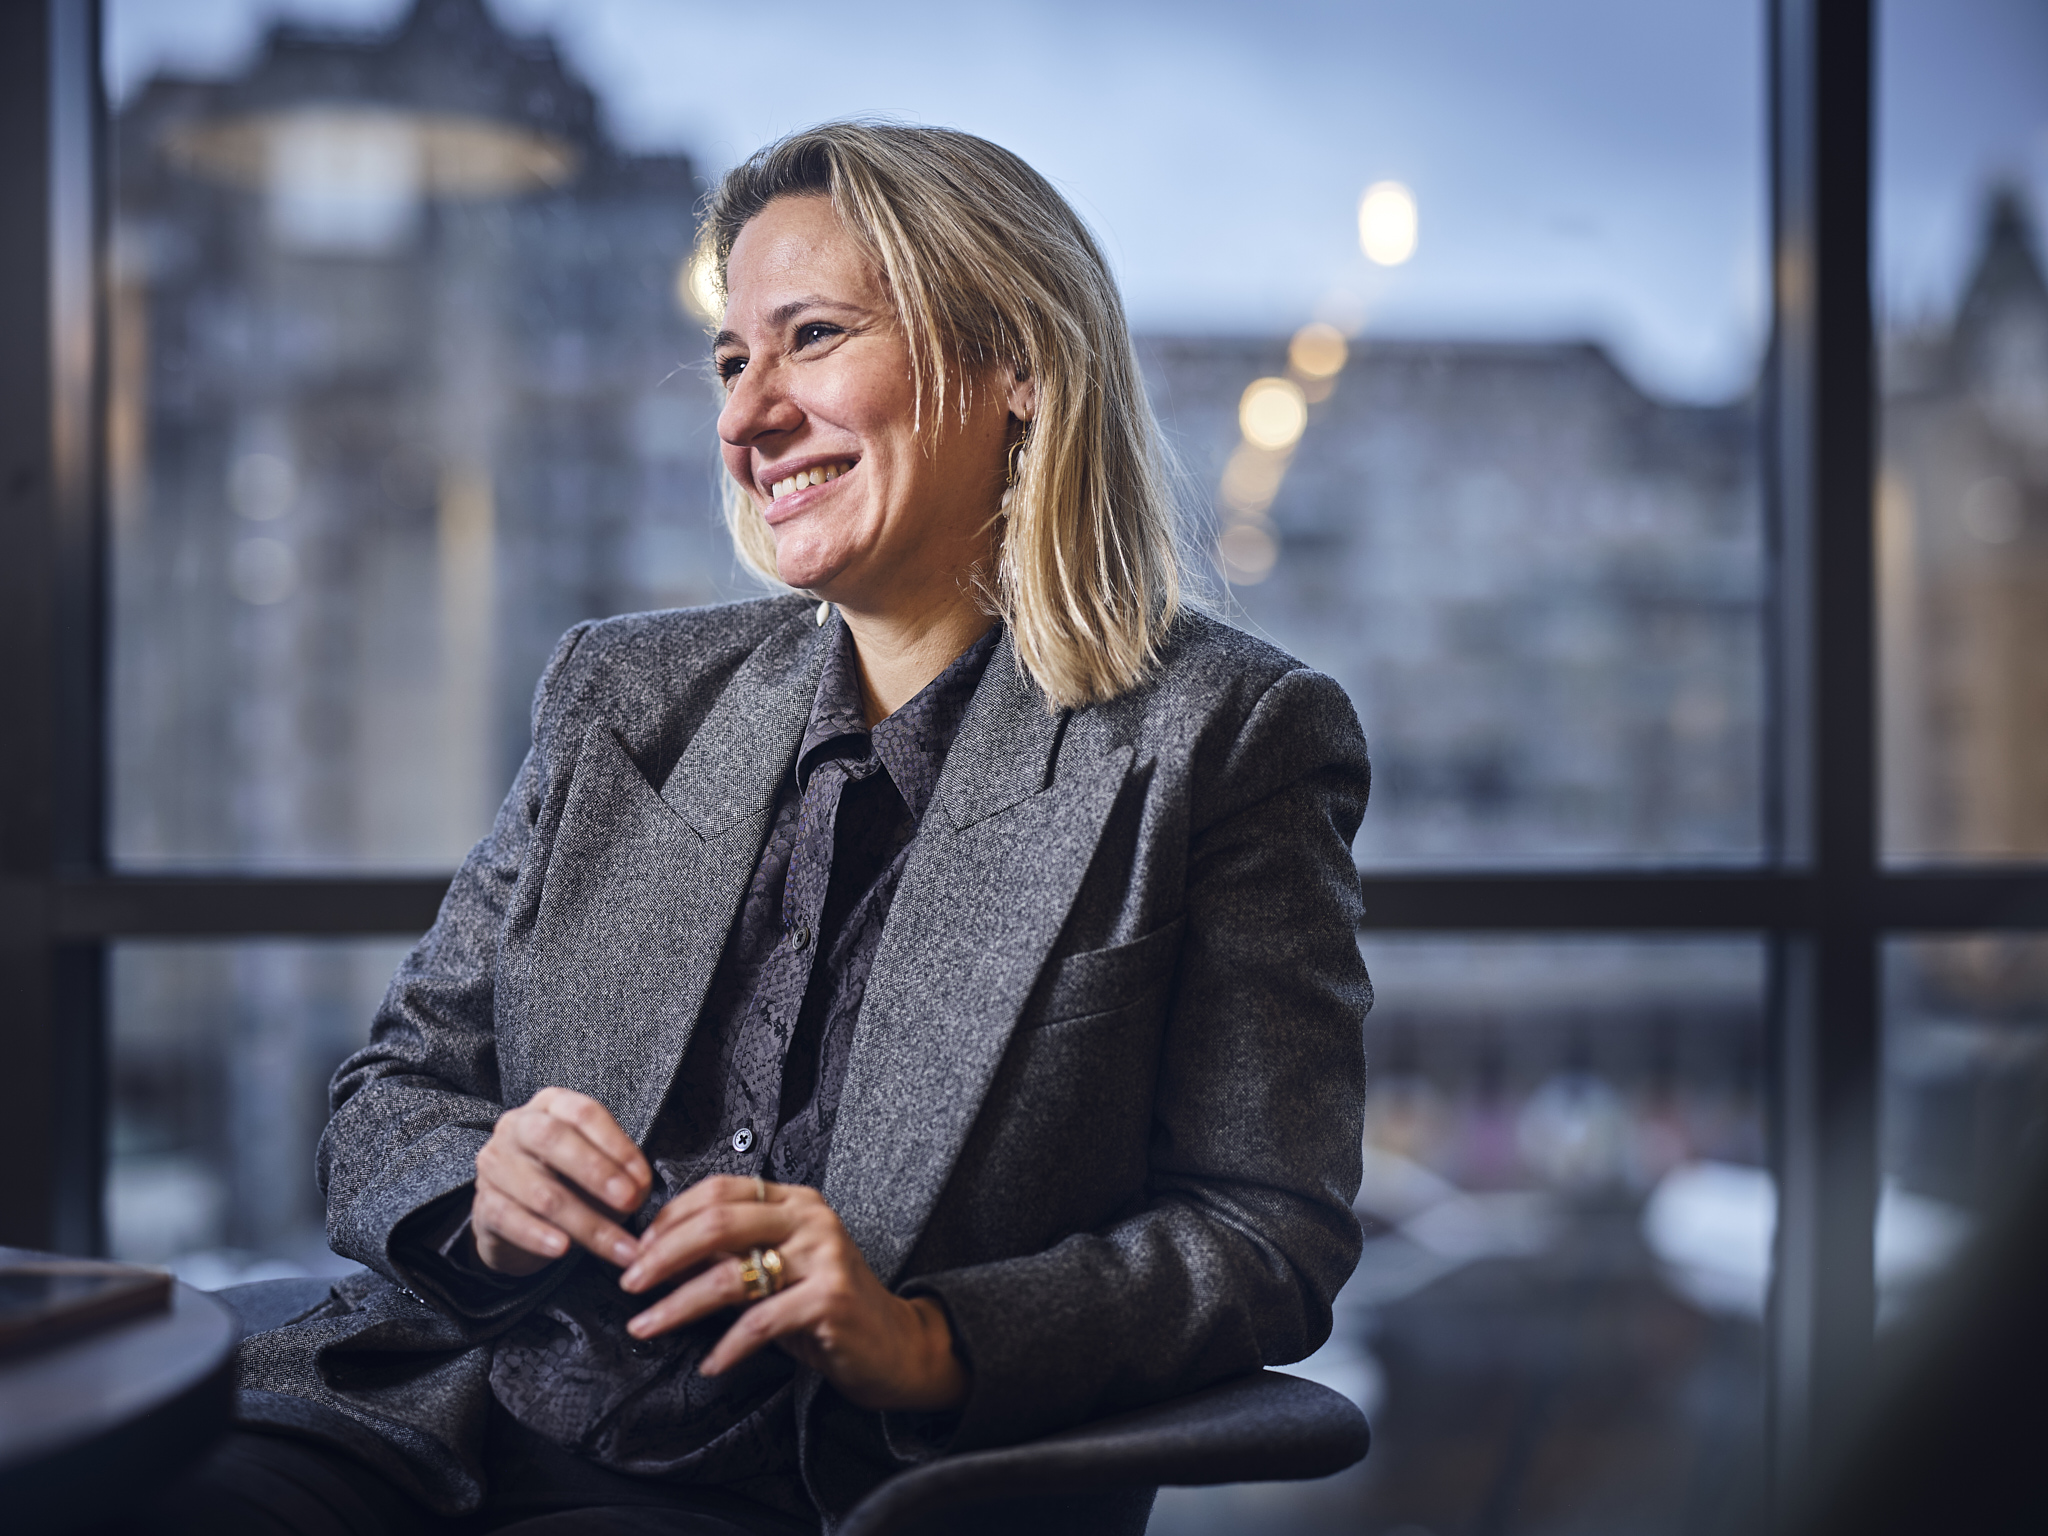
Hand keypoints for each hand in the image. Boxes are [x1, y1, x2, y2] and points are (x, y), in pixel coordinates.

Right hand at [472, 1087, 651, 1275]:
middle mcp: (518, 1126)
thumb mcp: (599, 1170)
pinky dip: (539, 1235)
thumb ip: (621, 1174)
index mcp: (552, 1106)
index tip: (643, 1180)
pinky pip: (510, 1219)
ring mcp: (495, 1163)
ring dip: (584, 1222)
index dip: (617, 1146)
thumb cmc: (567, 1182)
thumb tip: (639, 1189)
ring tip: (615, 1245)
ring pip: (540, 1190)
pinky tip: (563, 1249)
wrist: (518, 1218)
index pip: (584, 1114)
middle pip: (553, 1140)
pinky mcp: (483, 1203)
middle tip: (629, 1202)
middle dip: (596, 1172)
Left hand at [619, 1175, 967, 1412]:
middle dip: (662, 1254)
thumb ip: (732, 1258)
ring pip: (730, 1275)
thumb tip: (660, 1258)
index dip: (672, 1215)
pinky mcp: (829, 1298)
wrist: (896, 1346)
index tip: (638, 1247)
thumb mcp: (779, 1272)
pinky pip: (759, 1322)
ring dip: (678, 1305)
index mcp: (796, 1202)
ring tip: (647, 1325)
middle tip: (629, 1283)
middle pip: (718, 1222)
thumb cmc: (828, 1308)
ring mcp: (823, 1256)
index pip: (721, 1188)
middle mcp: (810, 1219)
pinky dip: (727, 1348)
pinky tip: (711, 1365)